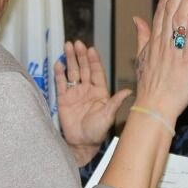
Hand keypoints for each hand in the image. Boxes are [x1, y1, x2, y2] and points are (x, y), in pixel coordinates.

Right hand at [56, 40, 130, 165]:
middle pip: (84, 68)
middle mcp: (87, 90)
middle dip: (80, 55)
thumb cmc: (97, 132)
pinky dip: (59, 73)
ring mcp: (75, 93)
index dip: (94, 60)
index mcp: (100, 92)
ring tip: (67, 46)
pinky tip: (58, 64)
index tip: (91, 49)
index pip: (97, 72)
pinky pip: (61, 83)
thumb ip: (116, 102)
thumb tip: (129, 91)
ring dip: (70, 59)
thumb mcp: (108, 116)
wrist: (82, 144)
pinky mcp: (63, 99)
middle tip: (77, 44)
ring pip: (72, 72)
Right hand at [131, 0, 187, 119]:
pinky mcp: (186, 61)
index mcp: (155, 39)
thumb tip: (137, 19)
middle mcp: (164, 41)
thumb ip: (142, 36)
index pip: (162, 8)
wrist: (153, 107)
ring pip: (181, 19)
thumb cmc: (151, 86)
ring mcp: (175, 50)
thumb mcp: (142, 57)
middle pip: (172, 8)